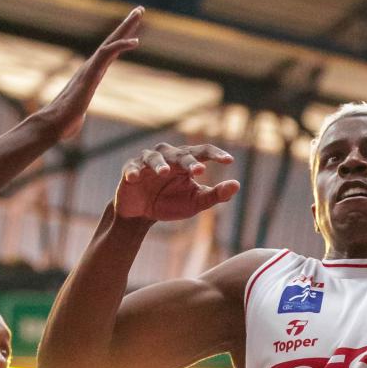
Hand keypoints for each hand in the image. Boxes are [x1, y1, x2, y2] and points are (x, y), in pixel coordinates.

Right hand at [36, 8, 143, 140]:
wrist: (53, 125)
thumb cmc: (64, 123)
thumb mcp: (77, 114)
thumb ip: (79, 111)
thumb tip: (75, 119)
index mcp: (91, 74)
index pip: (109, 53)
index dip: (122, 40)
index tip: (135, 29)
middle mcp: (91, 67)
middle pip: (111, 41)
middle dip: (126, 25)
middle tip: (140, 9)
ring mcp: (90, 69)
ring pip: (110, 42)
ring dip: (126, 27)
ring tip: (139, 12)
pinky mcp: (90, 75)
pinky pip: (106, 55)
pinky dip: (120, 46)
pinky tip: (136, 41)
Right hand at [115, 144, 239, 221]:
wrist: (142, 214)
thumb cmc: (171, 203)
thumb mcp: (196, 202)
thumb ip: (216, 194)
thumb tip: (236, 185)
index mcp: (186, 161)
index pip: (202, 153)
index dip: (215, 155)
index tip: (229, 161)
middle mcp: (168, 156)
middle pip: (180, 154)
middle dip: (189, 162)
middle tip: (198, 170)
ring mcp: (148, 162)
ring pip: (154, 158)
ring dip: (160, 164)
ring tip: (164, 173)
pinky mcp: (130, 170)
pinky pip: (133, 169)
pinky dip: (134, 172)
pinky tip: (135, 178)